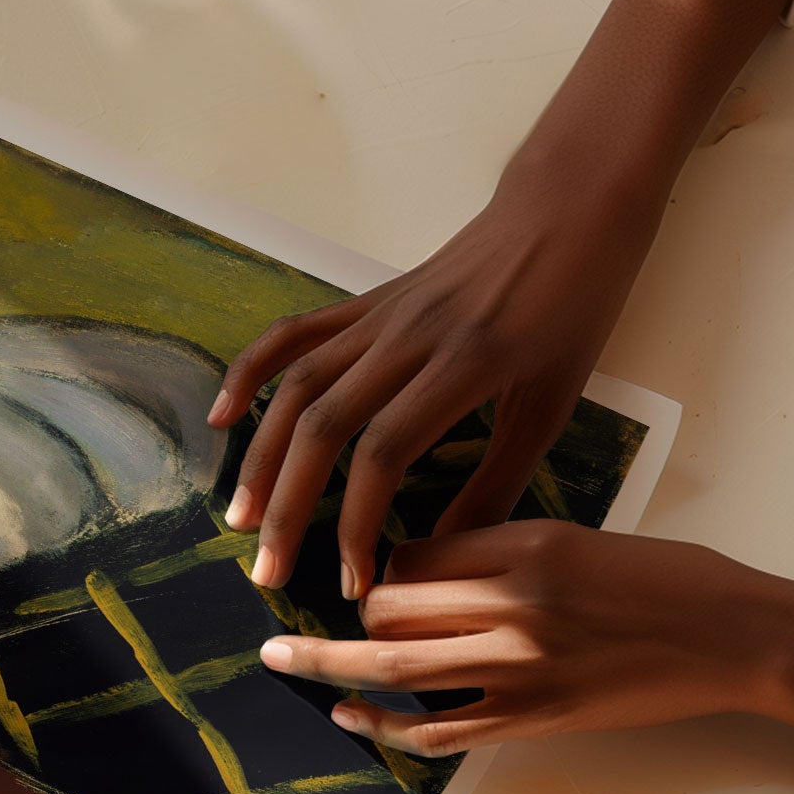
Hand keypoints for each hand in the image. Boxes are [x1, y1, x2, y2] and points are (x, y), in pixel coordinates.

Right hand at [210, 172, 654, 595]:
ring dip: (261, 458)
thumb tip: (445, 554)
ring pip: (297, 388)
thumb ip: (497, 482)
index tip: (354, 582)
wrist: (566, 210)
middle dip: (289, 508)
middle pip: (323, 427)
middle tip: (269, 572)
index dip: (357, 524)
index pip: (384, 454)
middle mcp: (408, 337)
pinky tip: (221, 417)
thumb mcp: (552, 404)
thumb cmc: (572, 310)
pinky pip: (294, 335)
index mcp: (464, 365)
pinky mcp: (364, 302)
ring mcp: (378, 315)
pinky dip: (250, 373)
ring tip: (241, 518)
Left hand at [262, 523, 793, 756]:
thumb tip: (421, 569)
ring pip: (398, 663)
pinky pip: (438, 727)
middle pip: (391, 603)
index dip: (381, 567)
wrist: (738, 636)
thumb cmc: (667, 579)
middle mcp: (514, 601)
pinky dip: (383, 722)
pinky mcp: (536, 718)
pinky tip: (346, 714)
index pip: (415, 553)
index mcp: (525, 543)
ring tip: (280, 658)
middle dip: (350, 613)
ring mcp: (522, 666)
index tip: (369, 577)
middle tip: (315, 617)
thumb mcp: (578, 539)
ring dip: (329, 663)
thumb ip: (501, 550)